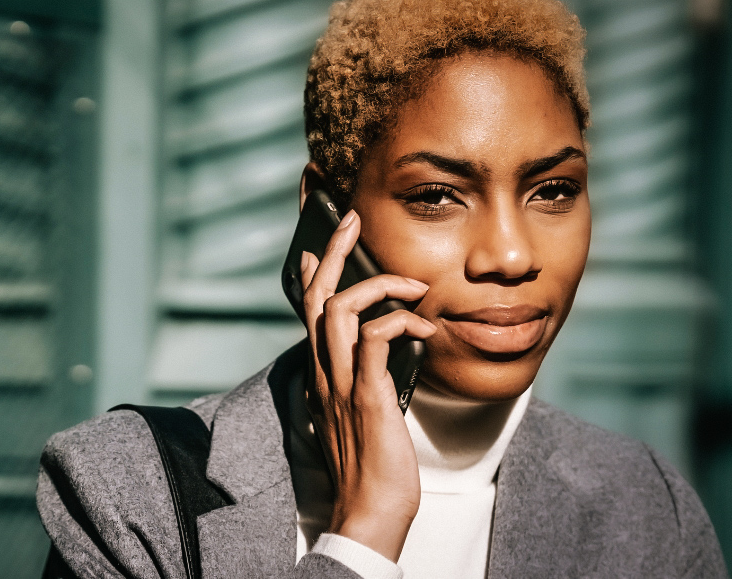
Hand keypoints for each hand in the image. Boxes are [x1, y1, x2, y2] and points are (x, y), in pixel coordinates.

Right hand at [300, 209, 436, 561]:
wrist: (368, 512)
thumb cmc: (370, 468)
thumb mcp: (358, 416)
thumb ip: (361, 384)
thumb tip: (376, 360)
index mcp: (322, 376)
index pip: (308, 312)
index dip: (310, 274)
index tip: (315, 245)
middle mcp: (324, 373)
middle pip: (316, 297)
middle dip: (333, 251)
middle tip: (350, 219)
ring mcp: (342, 384)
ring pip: (338, 310)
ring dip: (376, 284)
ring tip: (412, 282)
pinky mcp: (368, 396)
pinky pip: (376, 340)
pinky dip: (399, 321)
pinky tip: (423, 324)